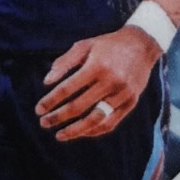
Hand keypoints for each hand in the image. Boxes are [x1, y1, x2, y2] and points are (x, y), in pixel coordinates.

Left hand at [35, 28, 160, 140]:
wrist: (142, 45)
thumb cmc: (107, 45)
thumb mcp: (85, 46)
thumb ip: (64, 62)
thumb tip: (46, 82)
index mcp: (97, 65)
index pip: (68, 88)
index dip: (51, 100)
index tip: (38, 109)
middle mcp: (110, 81)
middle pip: (79, 106)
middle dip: (58, 117)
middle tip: (43, 123)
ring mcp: (122, 93)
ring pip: (95, 119)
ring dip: (75, 130)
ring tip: (59, 135)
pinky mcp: (131, 102)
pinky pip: (110, 123)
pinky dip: (94, 130)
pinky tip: (80, 132)